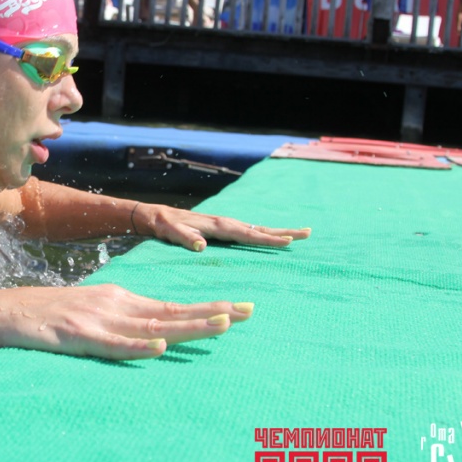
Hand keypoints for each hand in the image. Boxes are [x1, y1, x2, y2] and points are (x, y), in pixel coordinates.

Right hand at [0, 284, 253, 359]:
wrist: (3, 312)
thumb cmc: (48, 316)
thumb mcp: (91, 312)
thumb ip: (121, 321)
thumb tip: (153, 333)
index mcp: (119, 299)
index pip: (171, 306)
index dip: (206, 308)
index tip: (240, 308)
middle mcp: (114, 306)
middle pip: (170, 312)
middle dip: (211, 313)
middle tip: (249, 312)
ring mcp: (96, 320)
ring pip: (150, 326)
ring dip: (186, 326)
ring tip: (221, 324)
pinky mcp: (76, 337)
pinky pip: (111, 345)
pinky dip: (136, 347)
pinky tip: (157, 347)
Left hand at [136, 203, 310, 251]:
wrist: (154, 216)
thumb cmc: (162, 226)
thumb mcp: (170, 232)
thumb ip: (184, 238)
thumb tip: (202, 245)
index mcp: (216, 225)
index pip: (246, 233)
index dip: (266, 238)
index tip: (287, 241)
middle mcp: (223, 223)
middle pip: (258, 228)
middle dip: (282, 231)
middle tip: (307, 233)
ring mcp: (223, 225)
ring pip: (255, 229)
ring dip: (276, 232)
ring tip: (299, 235)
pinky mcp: (220, 229)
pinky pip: (246, 233)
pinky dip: (262, 234)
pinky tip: (270, 239)